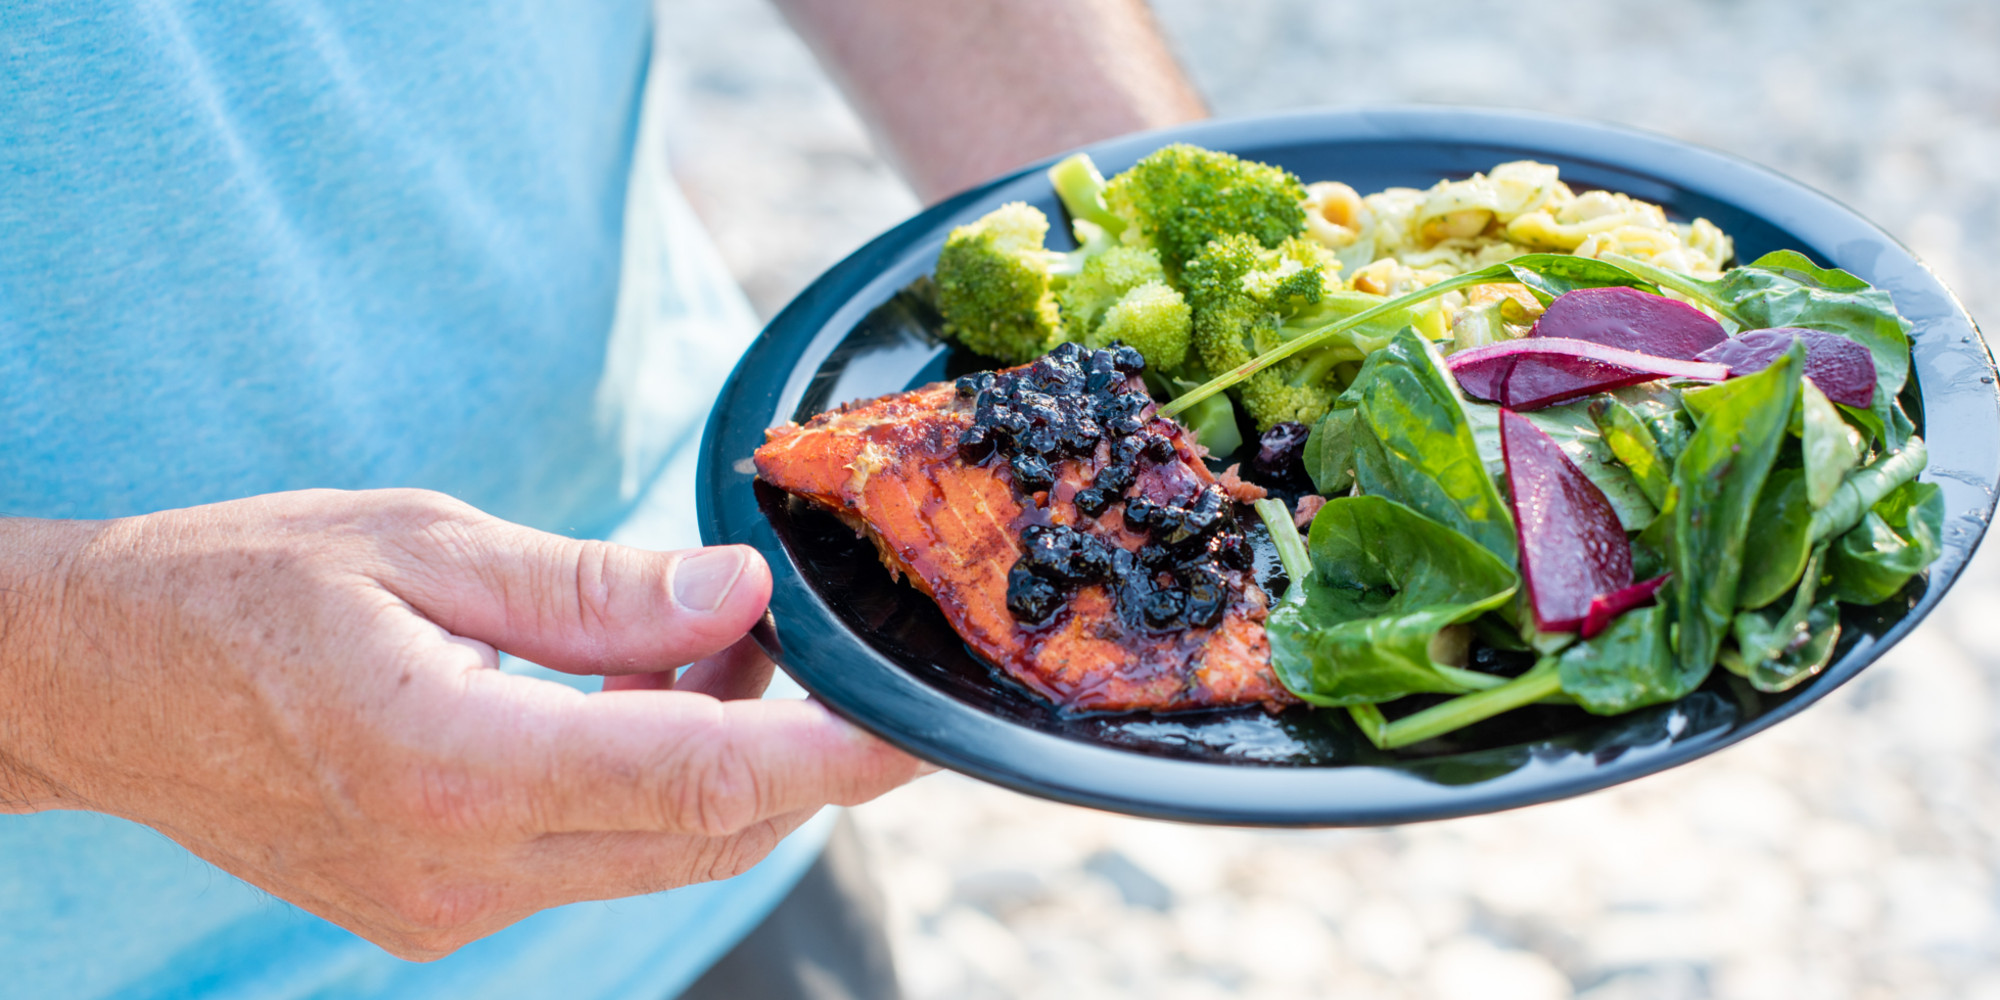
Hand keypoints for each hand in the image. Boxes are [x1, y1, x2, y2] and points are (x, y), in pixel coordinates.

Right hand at [0, 489, 923, 959]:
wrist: (101, 687)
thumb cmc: (243, 588)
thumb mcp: (421, 544)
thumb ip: (595, 589)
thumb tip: (740, 598)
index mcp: (452, 764)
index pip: (699, 780)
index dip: (831, 758)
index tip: (916, 729)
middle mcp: (461, 868)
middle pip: (705, 834)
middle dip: (789, 749)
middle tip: (791, 638)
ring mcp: (450, 907)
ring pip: (661, 853)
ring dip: (716, 762)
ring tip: (686, 647)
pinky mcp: (441, 910)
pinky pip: (597, 859)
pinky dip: (646, 785)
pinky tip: (621, 701)